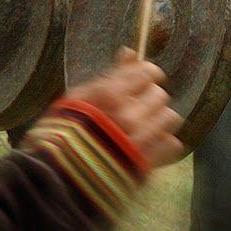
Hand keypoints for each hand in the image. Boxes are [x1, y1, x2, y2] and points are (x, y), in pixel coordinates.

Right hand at [64, 49, 182, 168]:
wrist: (57, 178)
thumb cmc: (62, 131)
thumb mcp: (79, 97)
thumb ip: (109, 75)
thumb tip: (130, 53)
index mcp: (111, 95)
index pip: (147, 73)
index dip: (147, 75)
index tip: (143, 81)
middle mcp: (129, 115)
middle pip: (160, 95)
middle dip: (150, 99)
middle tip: (137, 107)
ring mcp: (140, 141)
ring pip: (170, 118)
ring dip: (160, 120)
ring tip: (145, 126)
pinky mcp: (148, 163)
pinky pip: (172, 144)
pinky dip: (164, 143)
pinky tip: (150, 145)